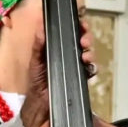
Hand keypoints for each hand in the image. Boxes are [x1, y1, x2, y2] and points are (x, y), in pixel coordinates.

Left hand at [17, 10, 95, 126]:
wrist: (40, 102)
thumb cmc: (36, 80)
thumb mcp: (35, 60)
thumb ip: (38, 44)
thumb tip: (40, 26)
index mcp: (58, 46)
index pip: (71, 32)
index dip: (78, 26)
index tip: (80, 24)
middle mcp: (69, 53)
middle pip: (83, 40)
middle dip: (87, 37)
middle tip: (84, 41)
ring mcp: (76, 65)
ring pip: (89, 53)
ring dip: (90, 52)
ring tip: (85, 55)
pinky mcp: (81, 77)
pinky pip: (91, 69)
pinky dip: (92, 67)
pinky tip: (89, 67)